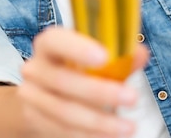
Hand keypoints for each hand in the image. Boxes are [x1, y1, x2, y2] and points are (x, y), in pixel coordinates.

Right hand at [18, 27, 149, 137]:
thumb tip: (140, 53)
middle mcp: (35, 68)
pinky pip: (62, 130)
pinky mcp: (34, 118)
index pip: (55, 41)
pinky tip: (110, 136)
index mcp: (48, 45)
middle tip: (132, 97)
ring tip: (128, 126)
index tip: (104, 57)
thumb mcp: (95, 60)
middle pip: (62, 80)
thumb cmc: (76, 70)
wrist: (46, 93)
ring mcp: (31, 95)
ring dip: (99, 122)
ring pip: (64, 111)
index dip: (77, 48)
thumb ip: (117, 57)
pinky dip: (88, 136)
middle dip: (99, 92)